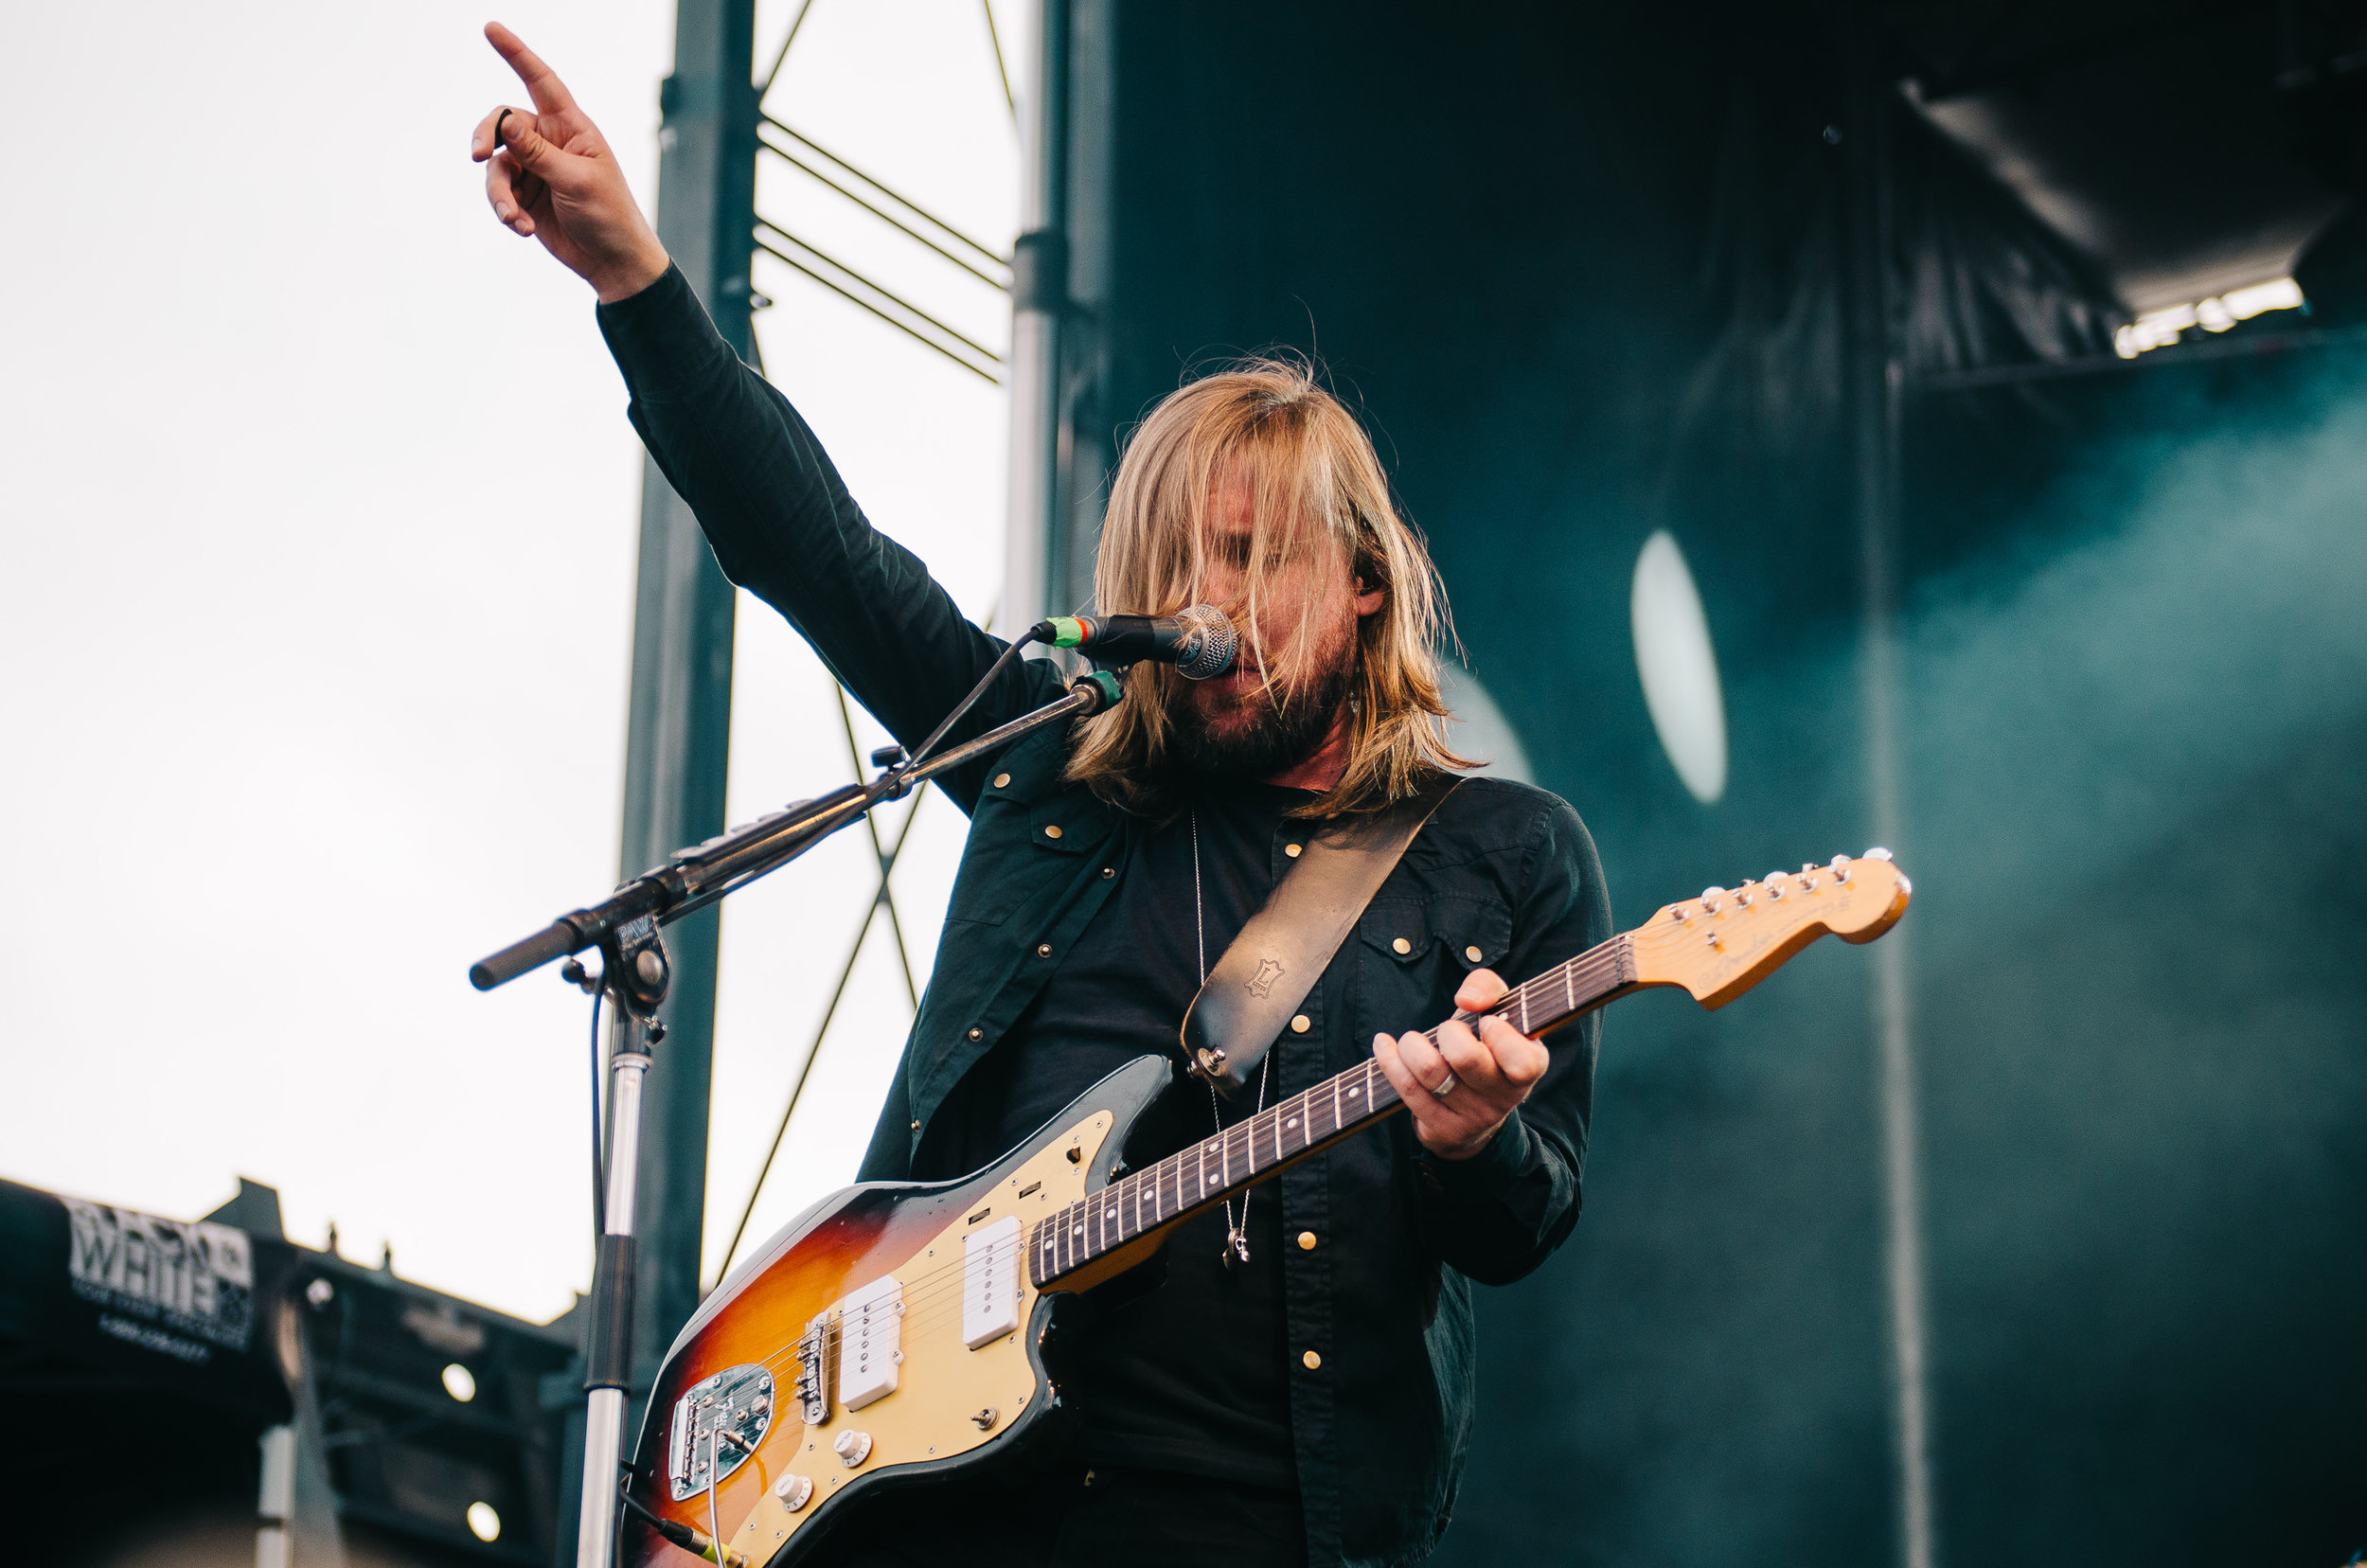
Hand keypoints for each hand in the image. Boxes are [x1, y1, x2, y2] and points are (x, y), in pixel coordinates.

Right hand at [471, 22, 669, 301]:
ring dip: (500, 193)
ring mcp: (536, 168)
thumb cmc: (608, 215)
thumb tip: (505, 119)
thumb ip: (537, 151)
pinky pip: (500, 193)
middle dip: (486, 136)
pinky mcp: (525, 195)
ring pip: (496, 165)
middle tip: (477, 155)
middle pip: (503, 122)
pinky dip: (506, 211)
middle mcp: (550, 142)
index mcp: (572, 128)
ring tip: (515, 219)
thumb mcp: (575, 181)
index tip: (491, 28)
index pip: (541, 82)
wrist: (612, 262)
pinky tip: (523, 229)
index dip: (517, 54)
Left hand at [1373, 969, 1548, 1160]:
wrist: (1475, 1111)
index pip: (1523, 1061)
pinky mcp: (1442, 1129)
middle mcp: (1505, 1096)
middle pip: (1466, 1058)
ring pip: (1430, 1071)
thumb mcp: (1497, 1012)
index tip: (1486, 1022)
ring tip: (1412, 1041)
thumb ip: (1488, 987)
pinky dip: (1389, 1060)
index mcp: (1530, 1066)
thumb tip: (1466, 1000)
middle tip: (1447, 1031)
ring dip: (1412, 1045)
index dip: (1500, 1038)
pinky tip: (1384, 1045)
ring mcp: (1473, 1117)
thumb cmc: (1486, 1046)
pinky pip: (1408, 1089)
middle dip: (1447, 1032)